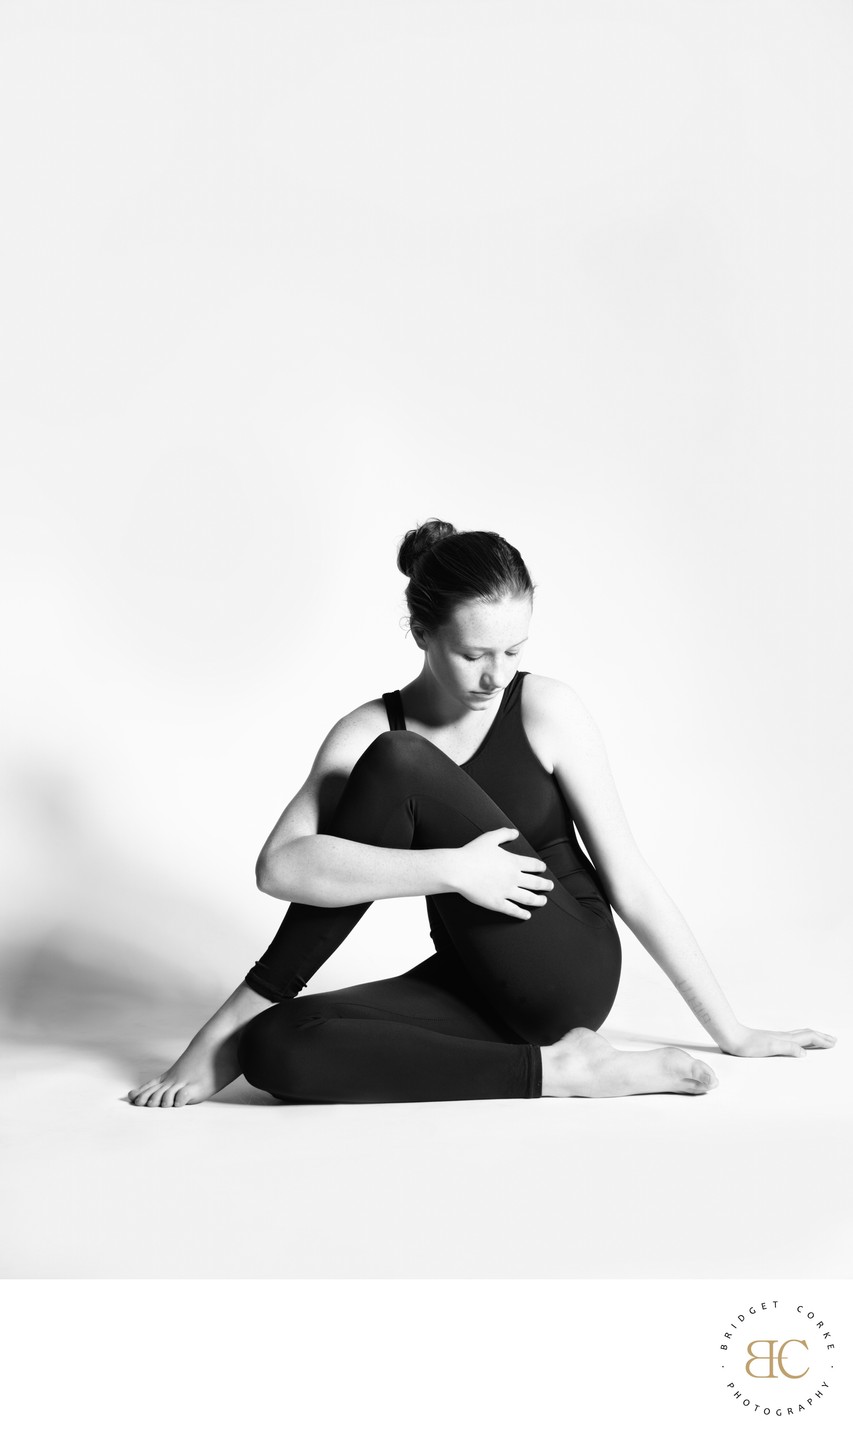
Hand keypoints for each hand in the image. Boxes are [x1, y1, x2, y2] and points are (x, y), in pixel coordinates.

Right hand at [451, 827, 553, 918]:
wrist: (458, 870)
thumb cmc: (472, 853)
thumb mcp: (490, 838)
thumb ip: (504, 833)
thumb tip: (515, 832)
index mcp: (513, 862)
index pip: (533, 865)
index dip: (540, 867)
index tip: (543, 869)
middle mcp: (514, 878)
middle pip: (535, 883)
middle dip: (545, 885)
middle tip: (550, 886)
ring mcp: (506, 891)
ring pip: (528, 898)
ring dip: (538, 900)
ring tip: (544, 901)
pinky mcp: (497, 903)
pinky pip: (513, 910)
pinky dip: (522, 913)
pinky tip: (527, 915)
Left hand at [718, 1024, 837, 1057]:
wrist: (730, 1036)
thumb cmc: (747, 1044)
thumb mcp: (770, 1048)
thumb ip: (788, 1048)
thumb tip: (805, 1053)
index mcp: (785, 1039)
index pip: (808, 1038)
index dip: (822, 1040)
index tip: (833, 1043)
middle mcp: (782, 1037)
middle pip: (806, 1034)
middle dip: (820, 1037)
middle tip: (832, 1039)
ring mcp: (775, 1038)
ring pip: (798, 1035)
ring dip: (811, 1037)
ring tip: (818, 1038)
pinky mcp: (768, 1040)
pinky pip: (789, 1039)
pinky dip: (799, 1039)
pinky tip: (794, 1043)